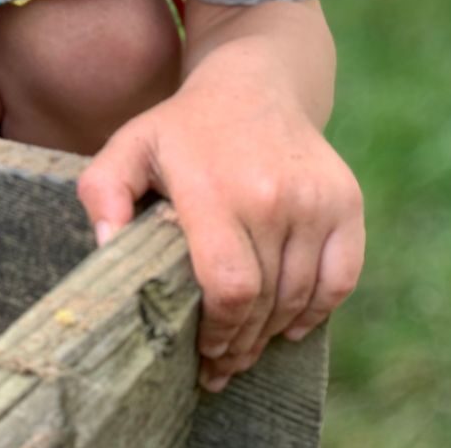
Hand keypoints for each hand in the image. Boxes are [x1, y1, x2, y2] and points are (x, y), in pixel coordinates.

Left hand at [76, 69, 363, 391]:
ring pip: (301, 297)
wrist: (255, 84)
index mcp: (213, 188)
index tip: (201, 350)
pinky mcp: (347, 202)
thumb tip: (106, 247)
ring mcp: (315, 200)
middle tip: (220, 366)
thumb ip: (104, 192)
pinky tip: (289, 326)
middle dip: (241, 344)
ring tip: (247, 351)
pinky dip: (317, 312)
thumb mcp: (129, 146)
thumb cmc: (183, 128)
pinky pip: (341, 279)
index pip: (229, 286)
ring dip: (274, 334)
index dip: (218, 330)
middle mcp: (272, 195)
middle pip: (265, 301)